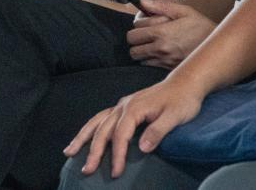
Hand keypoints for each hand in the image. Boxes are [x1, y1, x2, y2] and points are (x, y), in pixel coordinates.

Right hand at [63, 76, 205, 177]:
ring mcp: (122, 105)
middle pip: (104, 130)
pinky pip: (102, 118)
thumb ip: (158, 131)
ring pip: (97, 121)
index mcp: (134, 108)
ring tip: (69, 151)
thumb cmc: (182, 100)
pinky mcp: (125, 107)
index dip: (117, 155)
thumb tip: (142, 148)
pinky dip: (91, 128)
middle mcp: (124, 105)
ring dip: (83, 137)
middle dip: (94, 151)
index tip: (116, 172)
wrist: (185, 83)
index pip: (120, 135)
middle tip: (87, 170)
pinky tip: (85, 137)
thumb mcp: (175, 116)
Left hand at [123, 0, 215, 68]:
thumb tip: (142, 2)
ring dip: (142, 51)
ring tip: (153, 43)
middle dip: (136, 42)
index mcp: (161, 33)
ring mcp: (165, 61)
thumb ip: (160, 6)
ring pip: (140, 59)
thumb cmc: (199, 25)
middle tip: (145, 35)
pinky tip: (160, 51)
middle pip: (132, 50)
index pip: (132, 35)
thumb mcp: (182, 11)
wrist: (216, 45)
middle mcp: (161, 49)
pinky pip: (150, 66)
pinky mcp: (169, 69)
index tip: (144, 25)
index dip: (136, 28)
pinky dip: (150, 59)